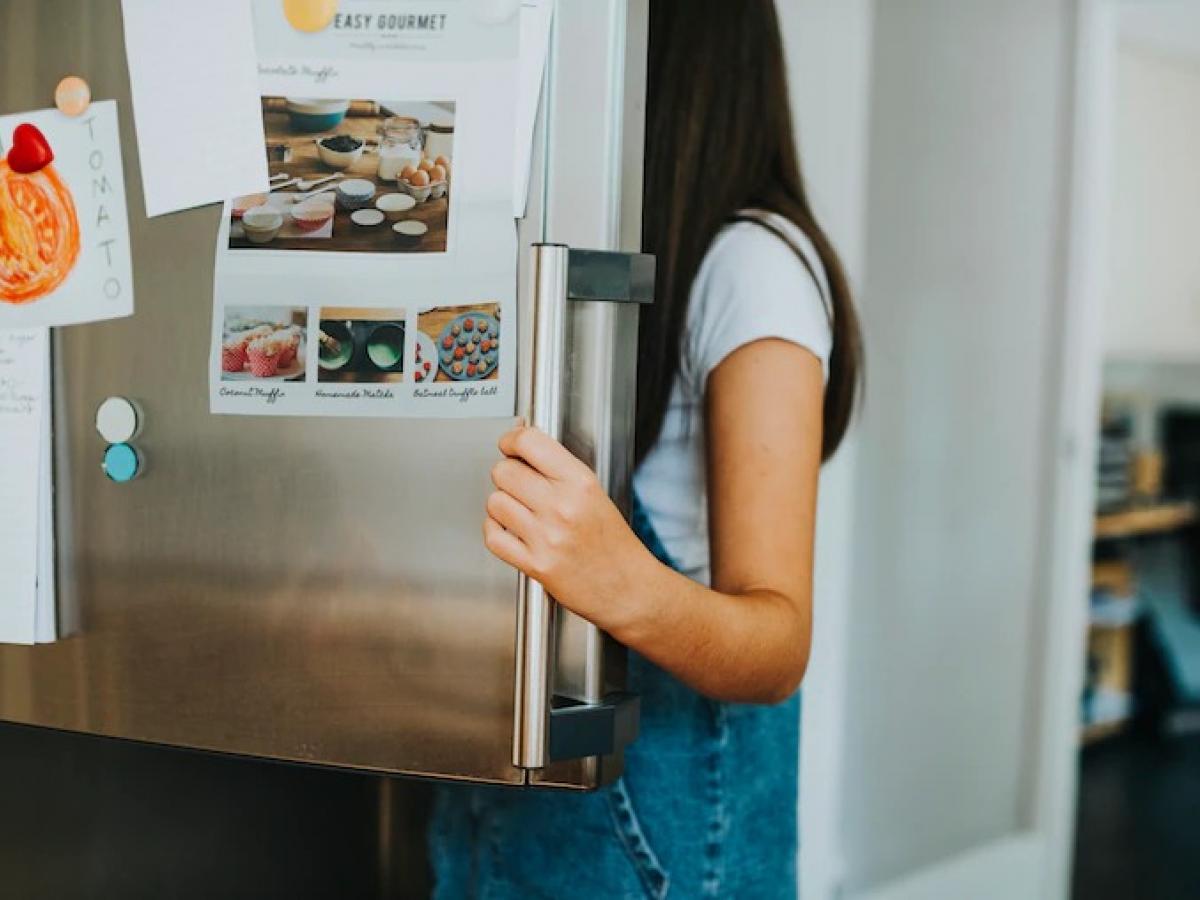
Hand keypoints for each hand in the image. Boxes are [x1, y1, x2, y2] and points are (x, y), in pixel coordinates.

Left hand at [484, 425, 652, 631]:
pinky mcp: (536, 564)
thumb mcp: (595, 493)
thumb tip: (522, 445)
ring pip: (495, 502)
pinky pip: (493, 537)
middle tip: (517, 482)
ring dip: (501, 504)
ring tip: (519, 510)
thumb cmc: (614, 544)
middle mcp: (562, 507)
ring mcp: (547, 537)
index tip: (510, 444)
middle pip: (504, 471)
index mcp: (580, 483)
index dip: (512, 439)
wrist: (628, 588)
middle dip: (507, 474)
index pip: (529, 443)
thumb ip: (559, 469)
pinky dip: (495, 531)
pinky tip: (509, 530)